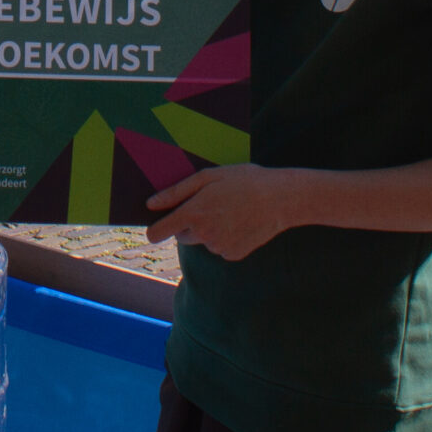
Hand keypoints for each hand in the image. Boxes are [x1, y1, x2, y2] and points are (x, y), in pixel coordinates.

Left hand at [145, 164, 296, 259]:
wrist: (280, 198)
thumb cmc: (243, 181)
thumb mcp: (208, 177)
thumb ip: (176, 192)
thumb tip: (151, 204)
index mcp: (194, 213)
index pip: (159, 232)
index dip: (154, 230)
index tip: (155, 227)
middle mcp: (203, 234)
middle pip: (182, 235)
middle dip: (189, 223)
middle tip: (209, 205)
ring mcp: (219, 247)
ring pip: (203, 241)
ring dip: (209, 230)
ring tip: (231, 210)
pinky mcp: (233, 255)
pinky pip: (220, 248)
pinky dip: (226, 238)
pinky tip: (240, 222)